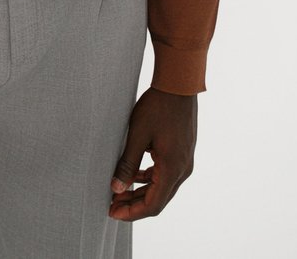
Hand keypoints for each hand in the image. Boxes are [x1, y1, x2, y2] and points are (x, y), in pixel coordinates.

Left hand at [109, 87, 196, 219]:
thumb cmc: (158, 106)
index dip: (131, 213)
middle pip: (158, 200)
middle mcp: (182, 170)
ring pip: (162, 188)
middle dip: (134, 205)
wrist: (179, 84)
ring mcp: (185, 161)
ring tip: (120, 191)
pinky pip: (166, 174)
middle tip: (111, 203)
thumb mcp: (138, 134)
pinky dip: (150, 180)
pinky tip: (135, 174)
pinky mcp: (183, 152)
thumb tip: (116, 189)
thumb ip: (127, 164)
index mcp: (172, 169)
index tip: (112, 212)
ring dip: (141, 192)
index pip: (152, 205)